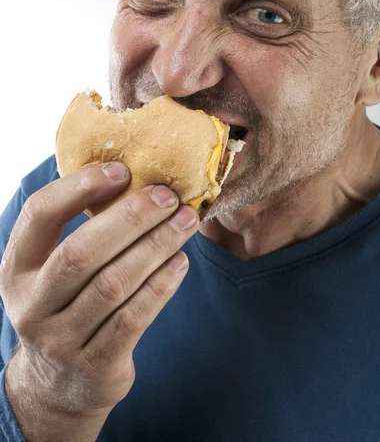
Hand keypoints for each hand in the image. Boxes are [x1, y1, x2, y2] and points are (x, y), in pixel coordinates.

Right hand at [0, 162, 197, 416]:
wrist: (57, 386)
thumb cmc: (64, 307)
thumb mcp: (50, 273)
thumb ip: (76, 232)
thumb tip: (130, 178)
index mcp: (17, 268)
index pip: (40, 214)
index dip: (80, 187)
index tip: (122, 169)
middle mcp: (32, 304)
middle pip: (82, 252)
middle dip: (131, 218)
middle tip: (168, 197)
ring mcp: (61, 340)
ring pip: (113, 284)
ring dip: (156, 246)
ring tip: (186, 222)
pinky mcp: (96, 365)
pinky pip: (134, 318)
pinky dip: (161, 285)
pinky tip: (180, 261)